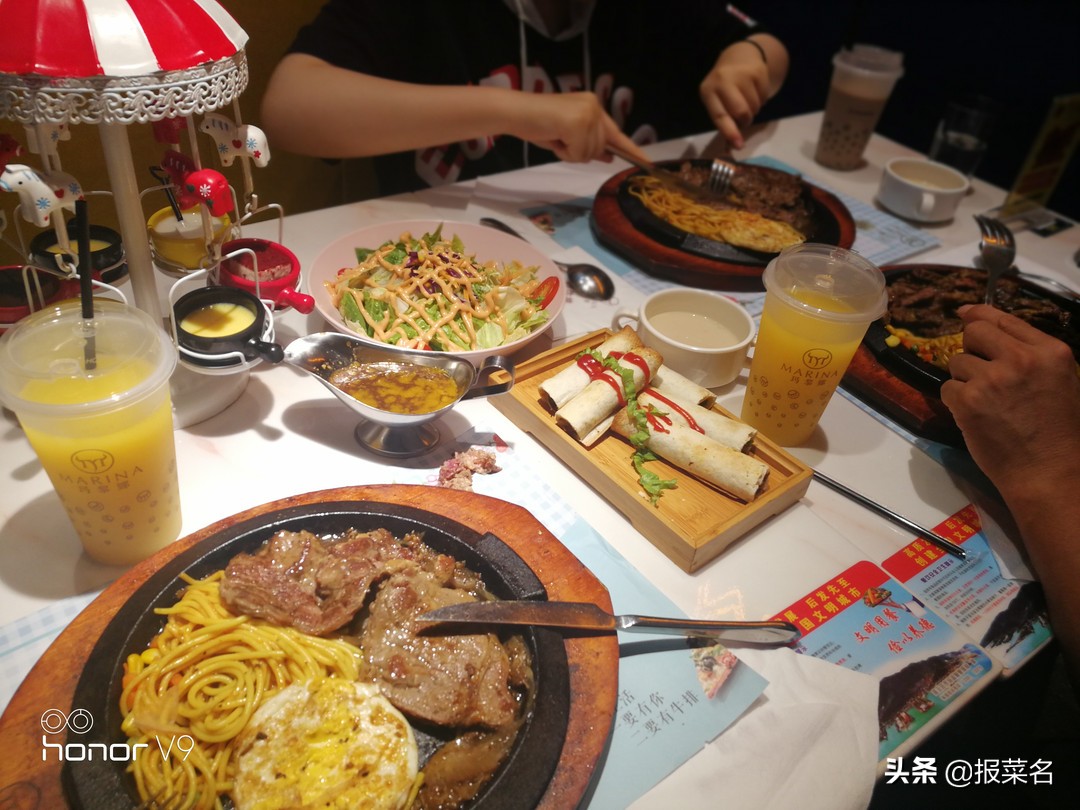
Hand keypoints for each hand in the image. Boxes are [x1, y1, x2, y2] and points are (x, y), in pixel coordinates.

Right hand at [507, 91, 646, 163]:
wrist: (517, 112)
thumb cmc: (538, 124)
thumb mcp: (568, 136)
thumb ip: (590, 144)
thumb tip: (608, 155)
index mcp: (593, 106)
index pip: (616, 133)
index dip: (632, 150)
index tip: (647, 163)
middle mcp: (594, 106)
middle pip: (600, 148)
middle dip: (580, 151)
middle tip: (559, 139)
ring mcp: (588, 114)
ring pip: (589, 153)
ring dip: (570, 152)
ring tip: (555, 137)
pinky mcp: (578, 123)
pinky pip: (579, 154)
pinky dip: (565, 153)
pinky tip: (553, 138)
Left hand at [699, 41, 772, 148]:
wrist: (739, 57)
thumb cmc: (724, 88)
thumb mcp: (718, 102)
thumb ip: (725, 124)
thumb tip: (733, 148)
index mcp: (708, 91)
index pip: (719, 115)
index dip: (729, 131)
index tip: (738, 145)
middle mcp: (723, 80)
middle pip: (741, 112)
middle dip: (745, 120)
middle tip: (744, 117)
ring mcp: (741, 74)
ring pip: (755, 106)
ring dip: (754, 110)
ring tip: (748, 100)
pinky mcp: (758, 71)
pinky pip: (765, 97)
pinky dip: (762, 99)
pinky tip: (755, 91)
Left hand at [941, 304, 1079, 498]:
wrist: (1048, 472)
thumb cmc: (1058, 432)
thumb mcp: (1060, 381)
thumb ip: (1031, 355)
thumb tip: (988, 328)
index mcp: (1050, 352)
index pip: (1004, 319)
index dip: (978, 314)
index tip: (964, 313)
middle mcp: (1020, 359)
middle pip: (974, 333)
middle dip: (971, 348)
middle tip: (979, 371)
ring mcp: (992, 379)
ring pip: (957, 363)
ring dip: (965, 380)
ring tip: (987, 404)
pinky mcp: (968, 401)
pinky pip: (947, 388)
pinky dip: (955, 402)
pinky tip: (976, 417)